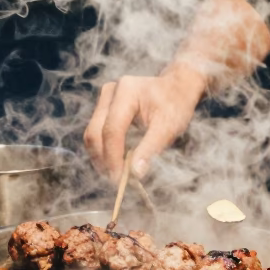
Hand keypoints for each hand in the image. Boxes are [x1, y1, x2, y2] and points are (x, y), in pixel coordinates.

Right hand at [84, 62, 207, 181]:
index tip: (119, 179)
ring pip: (92, 134)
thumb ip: (150, 149)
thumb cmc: (176, 105)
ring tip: (116, 174)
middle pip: (95, 132)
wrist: (177, 88)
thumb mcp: (169, 127)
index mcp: (127, 92)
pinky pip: (96, 132)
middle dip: (103, 160)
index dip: (113, 157)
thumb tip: (134, 174)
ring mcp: (104, 98)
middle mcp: (111, 92)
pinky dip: (103, 150)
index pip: (112, 130)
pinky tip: (115, 163)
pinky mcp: (104, 107)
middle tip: (116, 181)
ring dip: (100, 157)